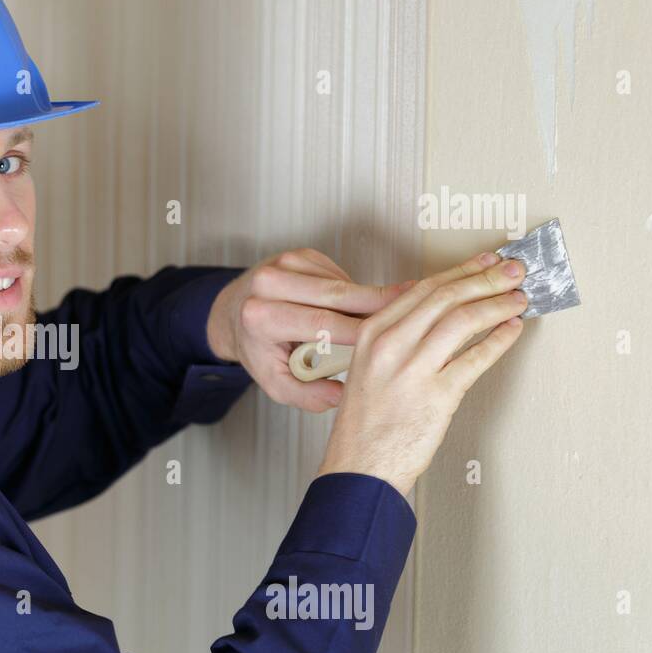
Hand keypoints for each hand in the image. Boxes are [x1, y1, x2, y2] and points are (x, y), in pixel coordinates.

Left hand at [207, 248, 410, 411]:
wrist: (234, 315)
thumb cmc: (258, 349)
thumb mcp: (274, 383)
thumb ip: (307, 396)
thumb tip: (342, 396)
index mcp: (261, 317)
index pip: (322, 324)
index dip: (362, 331)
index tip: (393, 339)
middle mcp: (269, 284)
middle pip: (337, 295)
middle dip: (379, 304)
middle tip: (417, 311)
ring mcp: (285, 264)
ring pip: (342, 283)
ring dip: (369, 298)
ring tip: (398, 312)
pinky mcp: (300, 255)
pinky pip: (338, 274)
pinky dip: (353, 291)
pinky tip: (359, 307)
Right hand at [316, 250, 527, 496]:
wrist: (359, 467)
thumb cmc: (364, 425)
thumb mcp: (368, 369)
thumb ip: (397, 340)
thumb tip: (442, 316)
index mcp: (372, 334)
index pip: (423, 289)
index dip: (461, 271)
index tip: (483, 262)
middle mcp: (390, 346)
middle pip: (446, 297)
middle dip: (486, 279)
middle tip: (512, 272)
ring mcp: (412, 370)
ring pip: (463, 320)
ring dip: (497, 305)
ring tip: (518, 300)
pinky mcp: (436, 396)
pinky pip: (476, 359)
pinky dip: (500, 341)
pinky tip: (512, 331)